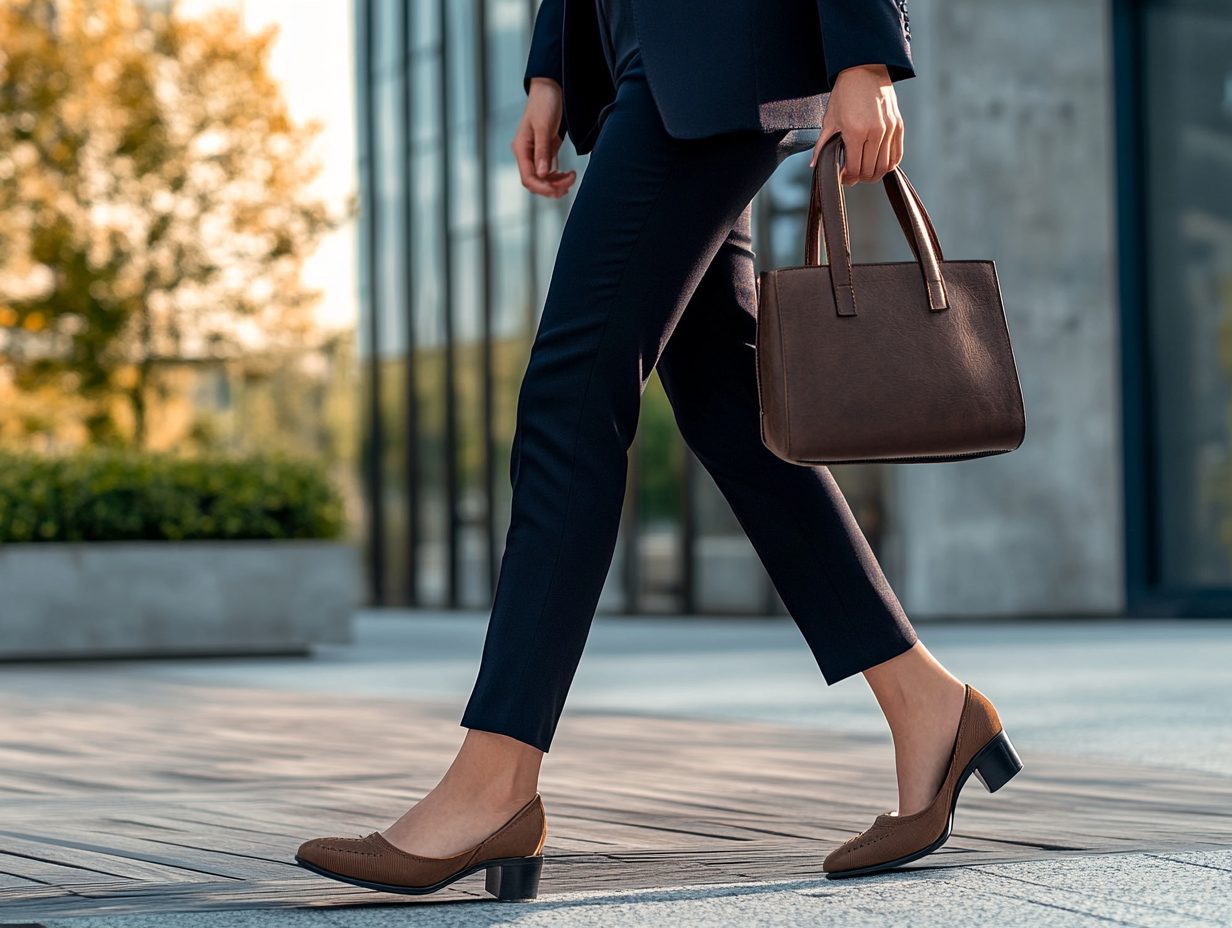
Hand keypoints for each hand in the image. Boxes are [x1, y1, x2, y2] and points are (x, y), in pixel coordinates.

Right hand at [512, 78, 576, 198]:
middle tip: (570, 184)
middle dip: (552, 186)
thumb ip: (542, 151)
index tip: (559, 189)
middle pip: (536, 181)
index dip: (542, 187)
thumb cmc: (544, 103)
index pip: (528, 178)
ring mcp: (536, 152)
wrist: (551, 87)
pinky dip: (558, 175)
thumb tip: (542, 174)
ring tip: (572, 178)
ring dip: (557, 182)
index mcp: (521, 149)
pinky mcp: (546, 149)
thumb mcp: (543, 127)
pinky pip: (549, 169)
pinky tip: (568, 174)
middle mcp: (526, 153)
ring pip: (543, 177)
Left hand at [811, 64, 903, 185]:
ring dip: (874, 173)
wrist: (864, 70)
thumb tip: (815, 165)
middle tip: (852, 175)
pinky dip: (888, 164)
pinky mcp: (898, 125)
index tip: (843, 177)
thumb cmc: (845, 93)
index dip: (848, 179)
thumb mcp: (829, 120)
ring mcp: (889, 129)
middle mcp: (875, 132)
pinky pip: (897, 155)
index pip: (855, 169)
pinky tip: (878, 162)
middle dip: (860, 178)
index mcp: (855, 132)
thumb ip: (822, 146)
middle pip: (871, 171)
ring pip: (885, 166)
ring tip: (865, 170)